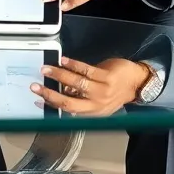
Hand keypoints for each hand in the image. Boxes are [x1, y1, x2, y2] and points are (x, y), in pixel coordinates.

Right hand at [30, 57, 148, 115]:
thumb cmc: (116, 91)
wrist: (138, 82)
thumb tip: (59, 92)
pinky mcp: (107, 76)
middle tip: (35, 86)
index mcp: (93, 112)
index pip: (68, 111)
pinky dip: (72, 64)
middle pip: (69, 102)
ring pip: (76, 84)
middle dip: (50, 94)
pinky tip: (63, 60)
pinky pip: (86, 70)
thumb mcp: (98, 101)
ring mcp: (102, 90)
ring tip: (46, 68)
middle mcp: (97, 104)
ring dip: (58, 75)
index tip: (37, 100)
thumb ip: (80, 98)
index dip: (51, 106)